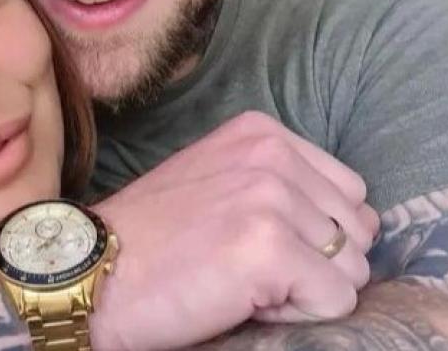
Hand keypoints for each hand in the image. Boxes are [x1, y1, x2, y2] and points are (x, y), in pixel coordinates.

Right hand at [89, 112, 379, 350]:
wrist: (91, 271)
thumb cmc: (150, 238)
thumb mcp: (216, 179)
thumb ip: (281, 182)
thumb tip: (355, 222)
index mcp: (261, 133)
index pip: (348, 192)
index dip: (310, 234)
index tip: (249, 242)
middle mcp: (271, 155)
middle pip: (356, 232)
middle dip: (312, 262)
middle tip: (243, 266)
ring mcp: (271, 198)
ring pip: (351, 270)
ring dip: (302, 290)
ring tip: (239, 280)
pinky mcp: (270, 247)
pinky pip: (335, 301)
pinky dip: (294, 314)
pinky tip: (239, 299)